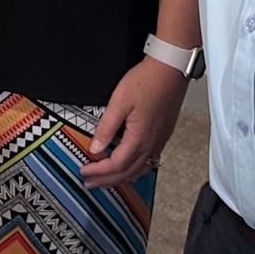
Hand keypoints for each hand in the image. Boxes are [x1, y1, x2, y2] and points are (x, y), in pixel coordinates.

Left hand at [81, 59, 186, 188]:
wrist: (170, 69)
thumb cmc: (145, 82)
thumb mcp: (119, 102)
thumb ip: (106, 128)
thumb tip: (95, 149)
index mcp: (139, 138)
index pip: (116, 164)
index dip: (99, 171)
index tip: (84, 171)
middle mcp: (152, 144)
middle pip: (128, 172)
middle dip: (107, 180)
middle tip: (90, 184)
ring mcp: (160, 140)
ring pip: (140, 169)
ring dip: (121, 177)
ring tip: (106, 180)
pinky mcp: (163, 134)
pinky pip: (149, 161)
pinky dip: (135, 169)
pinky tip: (129, 166)